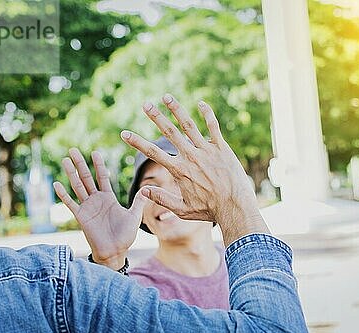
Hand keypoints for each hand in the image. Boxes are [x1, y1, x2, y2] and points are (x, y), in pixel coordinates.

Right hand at [53, 148, 147, 268]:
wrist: (115, 252)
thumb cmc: (125, 236)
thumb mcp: (135, 215)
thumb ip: (139, 201)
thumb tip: (148, 187)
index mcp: (108, 198)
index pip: (102, 177)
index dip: (99, 165)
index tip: (95, 152)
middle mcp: (96, 200)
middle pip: (87, 178)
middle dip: (81, 164)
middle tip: (73, 149)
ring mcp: (87, 207)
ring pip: (77, 187)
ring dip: (71, 173)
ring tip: (65, 160)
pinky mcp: (81, 217)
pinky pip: (70, 203)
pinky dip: (63, 195)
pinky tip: (57, 184)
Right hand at [121, 94, 269, 246]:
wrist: (235, 206)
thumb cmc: (209, 210)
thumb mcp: (182, 209)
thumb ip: (162, 199)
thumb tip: (143, 191)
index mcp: (179, 170)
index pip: (153, 153)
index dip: (136, 142)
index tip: (124, 133)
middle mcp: (191, 156)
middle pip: (170, 132)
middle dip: (156, 117)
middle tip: (145, 104)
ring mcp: (207, 150)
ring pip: (189, 125)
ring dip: (177, 109)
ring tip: (166, 97)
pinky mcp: (222, 148)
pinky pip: (213, 126)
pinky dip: (207, 114)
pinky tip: (201, 103)